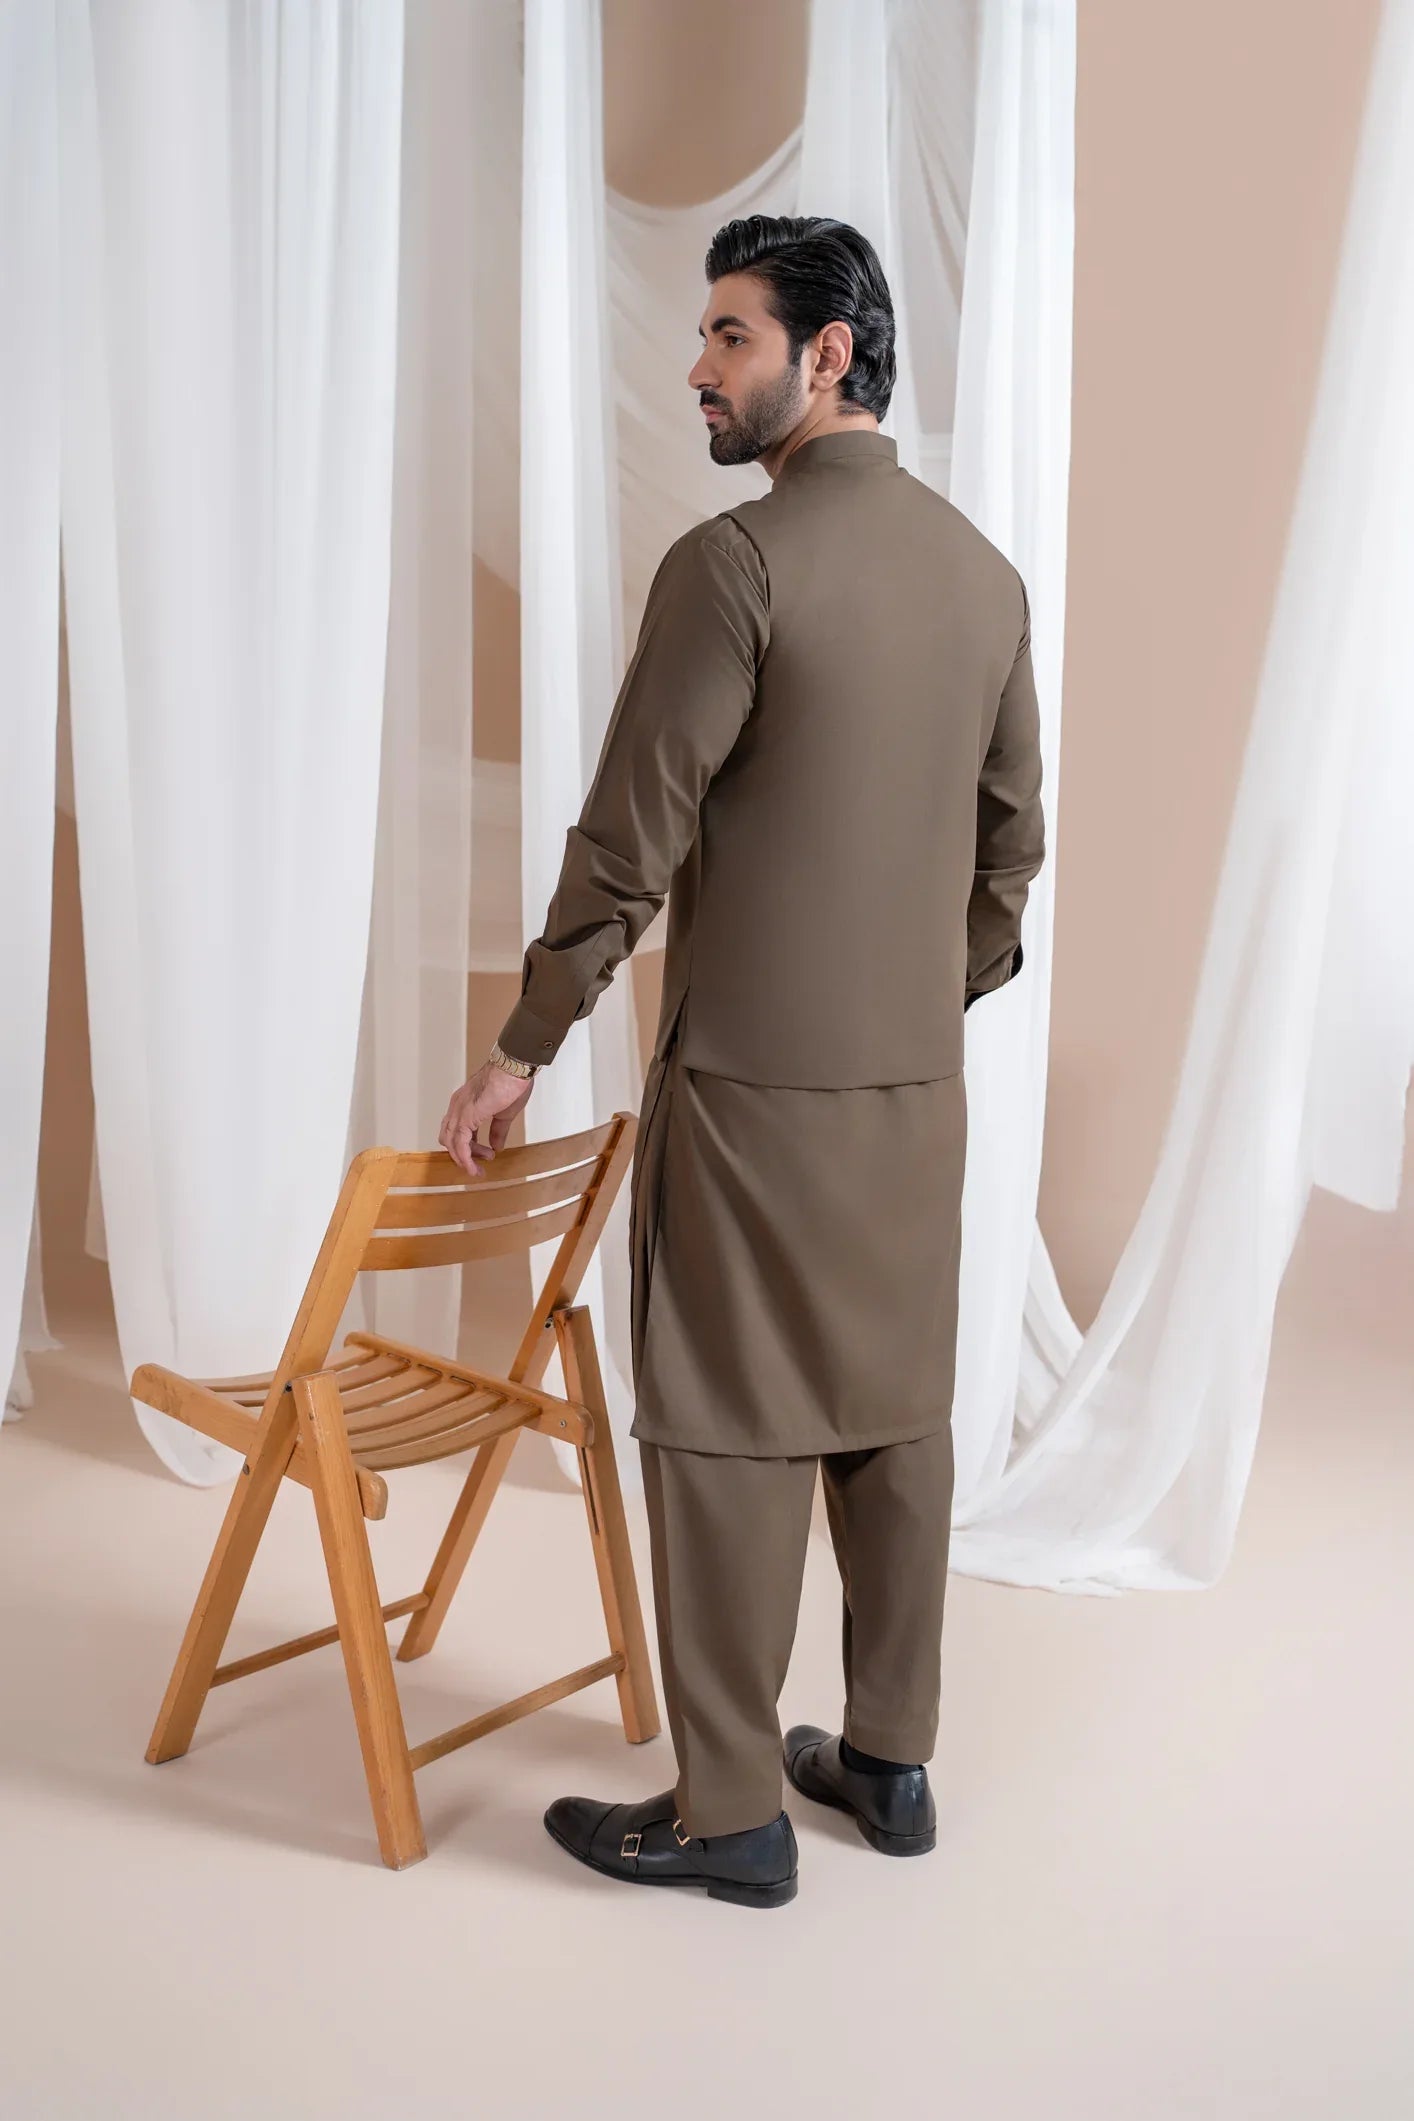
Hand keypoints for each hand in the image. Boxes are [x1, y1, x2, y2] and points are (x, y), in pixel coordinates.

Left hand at [438, 1059, 535, 1178]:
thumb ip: (498, 1130)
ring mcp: (459, 1111)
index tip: (485, 1155)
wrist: (515, 1068)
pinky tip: (473, 1166)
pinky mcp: (466, 1116)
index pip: (457, 1129)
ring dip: (464, 1159)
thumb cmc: (512, 1082)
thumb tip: (496, 1146)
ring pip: (451, 1142)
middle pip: (449, 1137)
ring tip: (479, 1169)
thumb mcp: (504, 1113)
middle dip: (464, 1154)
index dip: (469, 1146)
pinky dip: (464, 1157)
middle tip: (482, 1162)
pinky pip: (459, 1143)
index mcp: (465, 1102)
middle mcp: (457, 1106)